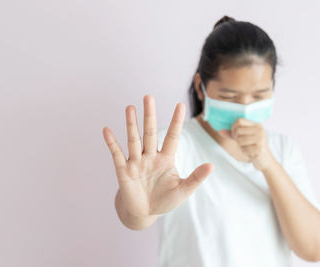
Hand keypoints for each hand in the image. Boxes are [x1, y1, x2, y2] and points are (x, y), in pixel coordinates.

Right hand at [102, 95, 213, 217]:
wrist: (144, 213)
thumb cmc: (165, 200)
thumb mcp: (183, 190)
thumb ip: (196, 178)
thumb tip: (212, 165)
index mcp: (166, 159)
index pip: (172, 137)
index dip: (176, 122)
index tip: (180, 105)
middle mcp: (150, 156)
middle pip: (150, 133)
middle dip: (150, 116)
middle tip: (149, 97)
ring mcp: (136, 162)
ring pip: (134, 140)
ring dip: (131, 125)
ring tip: (130, 108)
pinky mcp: (124, 171)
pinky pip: (117, 154)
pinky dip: (112, 143)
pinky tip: (107, 130)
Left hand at [218, 118, 275, 170]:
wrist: (265, 160)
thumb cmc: (253, 147)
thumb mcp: (243, 138)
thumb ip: (232, 134)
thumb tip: (220, 131)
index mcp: (256, 125)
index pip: (239, 120)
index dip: (233, 127)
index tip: (235, 134)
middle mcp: (260, 130)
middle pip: (238, 130)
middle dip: (236, 138)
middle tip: (242, 143)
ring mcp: (261, 138)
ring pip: (240, 140)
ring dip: (241, 146)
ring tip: (247, 147)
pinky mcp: (260, 147)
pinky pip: (244, 148)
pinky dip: (245, 151)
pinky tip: (250, 152)